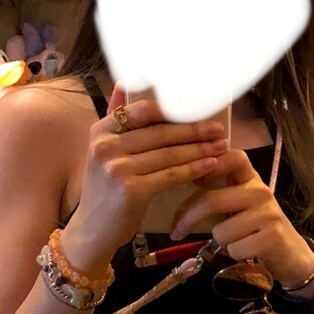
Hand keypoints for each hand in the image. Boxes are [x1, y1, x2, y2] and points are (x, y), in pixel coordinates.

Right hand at [63, 85, 228, 277]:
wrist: (92, 230)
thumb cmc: (104, 190)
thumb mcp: (103, 151)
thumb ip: (115, 118)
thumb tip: (125, 83)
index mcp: (100, 131)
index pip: (142, 111)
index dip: (173, 109)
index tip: (198, 109)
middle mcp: (106, 146)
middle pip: (160, 132)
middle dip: (194, 130)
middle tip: (218, 129)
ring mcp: (117, 168)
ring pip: (169, 154)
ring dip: (199, 149)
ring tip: (220, 145)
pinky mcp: (132, 190)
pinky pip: (170, 175)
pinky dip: (193, 169)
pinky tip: (210, 165)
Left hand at [169, 148, 313, 287]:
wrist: (291, 254)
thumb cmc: (256, 228)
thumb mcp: (240, 204)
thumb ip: (219, 194)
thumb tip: (179, 187)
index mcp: (251, 179)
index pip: (233, 157)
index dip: (209, 165)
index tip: (192, 179)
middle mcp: (261, 192)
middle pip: (214, 199)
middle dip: (189, 218)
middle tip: (176, 232)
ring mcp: (269, 214)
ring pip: (221, 231)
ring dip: (221, 242)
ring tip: (236, 241)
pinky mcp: (273, 237)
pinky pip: (235, 249)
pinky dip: (234, 255)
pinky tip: (248, 252)